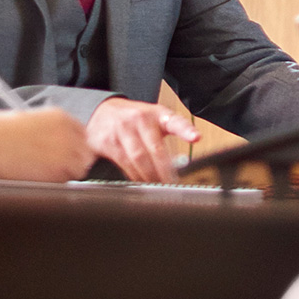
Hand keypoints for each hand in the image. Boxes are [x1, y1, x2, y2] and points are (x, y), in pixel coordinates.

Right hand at [0, 109, 94, 181]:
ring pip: (78, 170)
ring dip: (65, 173)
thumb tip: (57, 146)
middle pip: (86, 154)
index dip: (73, 147)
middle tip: (54, 167)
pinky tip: (34, 176)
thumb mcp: (29, 120)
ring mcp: (66, 153)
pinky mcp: (58, 172)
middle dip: (74, 161)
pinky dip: (54, 183)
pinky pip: (64, 182)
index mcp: (61, 117)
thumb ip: (50, 131)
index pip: (82, 135)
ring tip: (40, 171)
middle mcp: (69, 133)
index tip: (65, 154)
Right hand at [87, 97, 201, 183]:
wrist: (102, 112)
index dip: (186, 130)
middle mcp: (139, 119)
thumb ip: (174, 130)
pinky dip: (133, 175)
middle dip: (164, 170)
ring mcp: (122, 130)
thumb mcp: (156, 118)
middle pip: (155, 149)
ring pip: (138, 158)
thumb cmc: (134, 118)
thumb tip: (190, 151)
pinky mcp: (107, 141)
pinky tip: (139, 180)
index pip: (174, 121)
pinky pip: (123, 163)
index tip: (196, 138)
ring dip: (149, 176)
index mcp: (157, 113)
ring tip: (157, 186)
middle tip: (171, 184)